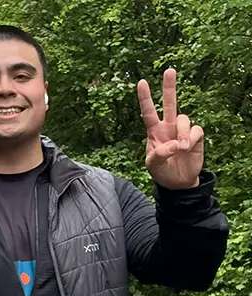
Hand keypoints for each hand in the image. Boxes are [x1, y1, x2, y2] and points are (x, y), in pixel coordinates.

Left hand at [137, 68, 203, 189]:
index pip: (148, 112)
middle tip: (169, 70)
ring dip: (182, 133)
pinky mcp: (196, 136)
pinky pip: (196, 129)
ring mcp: (182, 130)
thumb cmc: (162, 171)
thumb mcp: (153, 165)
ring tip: (181, 148)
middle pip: (170, 103)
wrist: (178, 182)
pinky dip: (191, 138)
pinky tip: (188, 148)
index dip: (145, 98)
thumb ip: (160, 154)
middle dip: (169, 87)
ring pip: (184, 119)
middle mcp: (168, 127)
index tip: (141, 82)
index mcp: (154, 132)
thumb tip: (175, 144)